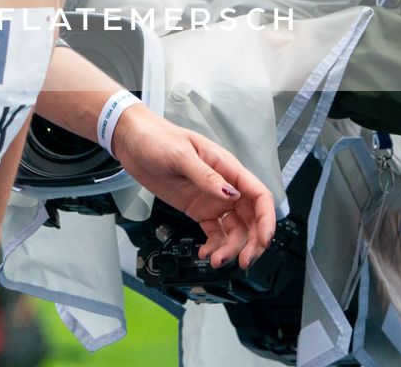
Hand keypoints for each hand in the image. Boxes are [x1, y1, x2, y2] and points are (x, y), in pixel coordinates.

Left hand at [110, 104, 275, 268]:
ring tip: (216, 261)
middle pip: (251, 218)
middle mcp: (224, 186)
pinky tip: (205, 254)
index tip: (264, 241)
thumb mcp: (180, 155)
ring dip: (230, 248)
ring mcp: (212, 199)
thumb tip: (230, 194)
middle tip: (243, 262)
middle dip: (252, 242)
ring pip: (234, 230)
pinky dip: (214, 246)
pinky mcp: (198, 209)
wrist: (133, 141)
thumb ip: (205, 176)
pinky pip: (214, 232)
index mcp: (227, 168)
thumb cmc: (157, 139)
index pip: (259, 196)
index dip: (267, 220)